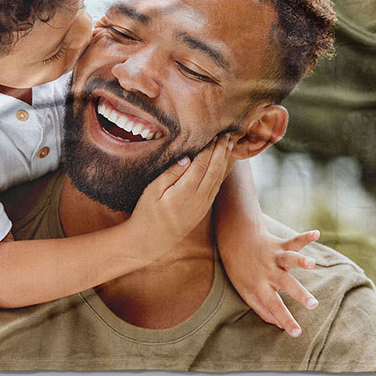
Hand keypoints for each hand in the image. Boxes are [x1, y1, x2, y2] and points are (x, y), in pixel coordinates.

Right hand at [129, 136, 232, 252]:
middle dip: (221, 151)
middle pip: (215, 170)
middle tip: (227, 135)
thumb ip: (170, 173)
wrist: (151, 241)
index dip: (209, 148)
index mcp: (185, 192)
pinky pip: (216, 188)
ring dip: (224, 161)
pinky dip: (220, 173)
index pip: (202, 164)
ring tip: (228, 145)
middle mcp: (199, 199)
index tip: (213, 134)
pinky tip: (221, 165)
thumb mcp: (152, 191)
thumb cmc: (147, 213)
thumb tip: (187, 158)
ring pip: (218, 179)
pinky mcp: (203, 210)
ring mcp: (203, 206)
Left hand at [221, 228, 320, 337]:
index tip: (297, 333)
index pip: (273, 306)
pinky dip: (305, 237)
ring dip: (301, 260)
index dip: (285, 320)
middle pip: (285, 283)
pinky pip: (293, 241)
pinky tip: (316, 234)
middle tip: (313, 304)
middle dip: (300, 294)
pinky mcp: (280, 245)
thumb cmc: (241, 270)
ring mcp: (274, 257)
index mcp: (259, 285)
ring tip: (312, 263)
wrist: (234, 239)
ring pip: (289, 259)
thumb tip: (279, 326)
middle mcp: (268, 271)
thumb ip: (262, 309)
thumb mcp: (245, 292)